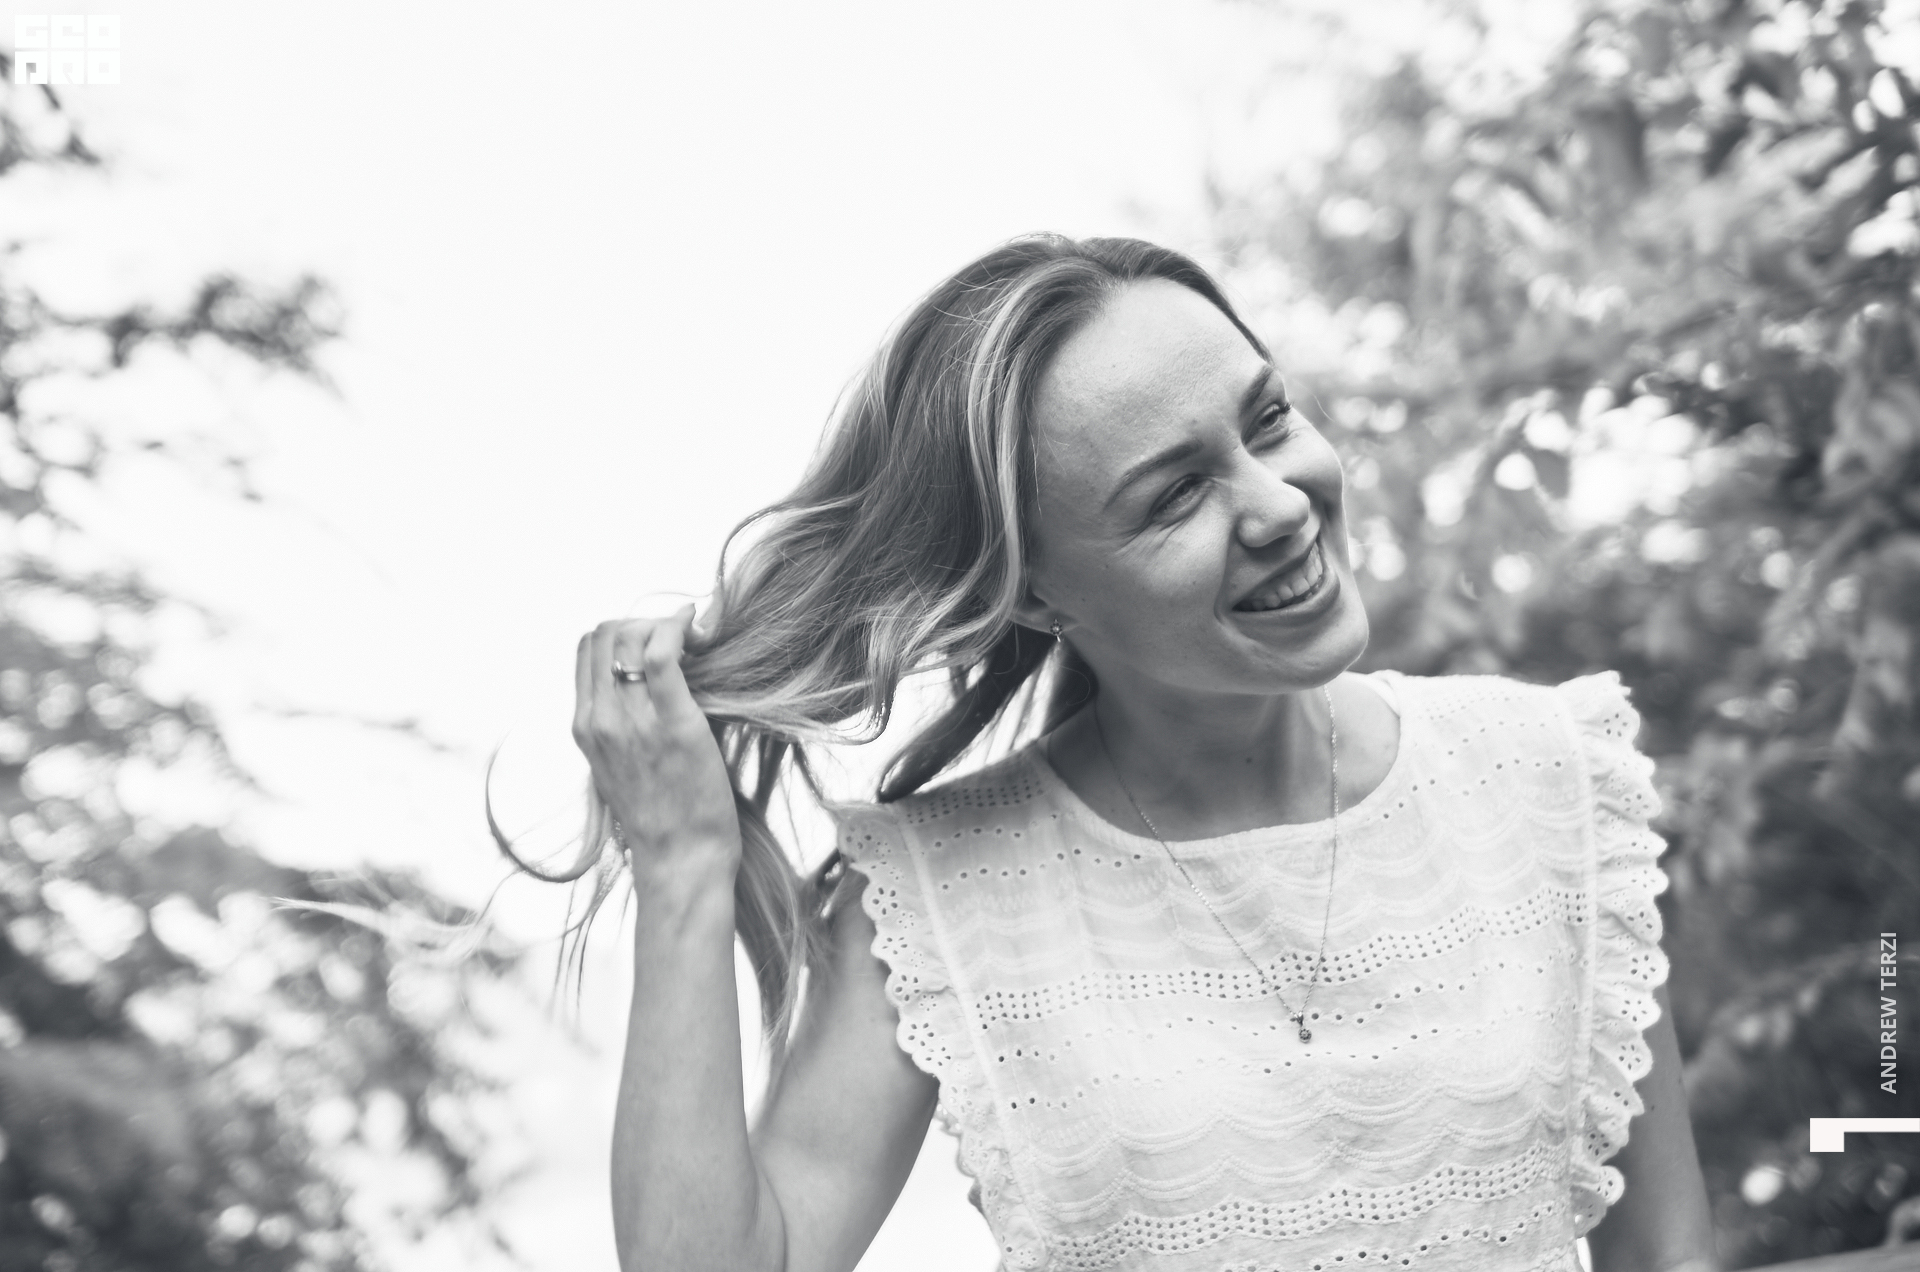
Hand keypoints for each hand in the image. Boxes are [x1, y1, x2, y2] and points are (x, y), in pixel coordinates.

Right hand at [573, 605, 740, 876]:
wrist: (681, 861)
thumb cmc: (665, 819)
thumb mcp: (623, 769)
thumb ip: (623, 729)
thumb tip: (650, 690)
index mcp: (584, 728)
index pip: (587, 648)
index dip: (623, 631)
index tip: (658, 643)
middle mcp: (599, 720)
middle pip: (605, 632)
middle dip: (644, 621)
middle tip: (681, 640)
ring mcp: (631, 721)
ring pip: (631, 634)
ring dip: (665, 625)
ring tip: (695, 640)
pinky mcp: (673, 724)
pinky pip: (662, 653)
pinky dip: (679, 629)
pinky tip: (698, 632)